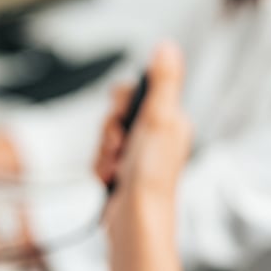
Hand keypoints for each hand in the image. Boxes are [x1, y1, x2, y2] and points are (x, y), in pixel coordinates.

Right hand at [94, 42, 191, 270]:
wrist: (137, 225)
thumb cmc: (152, 180)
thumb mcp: (158, 120)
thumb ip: (163, 82)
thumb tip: (167, 46)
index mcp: (170, 121)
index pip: (136, 92)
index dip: (121, 102)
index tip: (123, 116)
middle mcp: (156, 137)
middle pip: (116, 113)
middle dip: (109, 130)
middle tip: (120, 146)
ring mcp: (138, 157)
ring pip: (105, 136)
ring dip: (103, 151)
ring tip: (116, 168)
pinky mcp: (124, 173)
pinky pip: (100, 157)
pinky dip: (100, 167)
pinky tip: (110, 179)